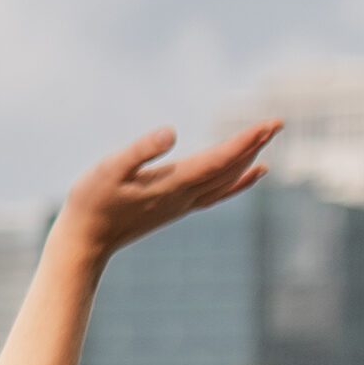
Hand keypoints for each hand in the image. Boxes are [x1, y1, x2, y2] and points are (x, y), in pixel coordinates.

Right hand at [57, 122, 276, 260]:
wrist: (85, 241)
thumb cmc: (90, 202)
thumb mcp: (108, 169)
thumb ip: (139, 151)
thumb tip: (170, 133)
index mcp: (173, 184)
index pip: (219, 160)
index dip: (246, 141)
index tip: (270, 124)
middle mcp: (184, 196)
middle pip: (229, 169)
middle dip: (254, 144)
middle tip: (278, 123)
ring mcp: (182, 204)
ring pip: (226, 181)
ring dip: (248, 159)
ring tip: (266, 140)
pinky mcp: (175, 208)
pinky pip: (218, 193)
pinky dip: (239, 182)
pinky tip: (252, 173)